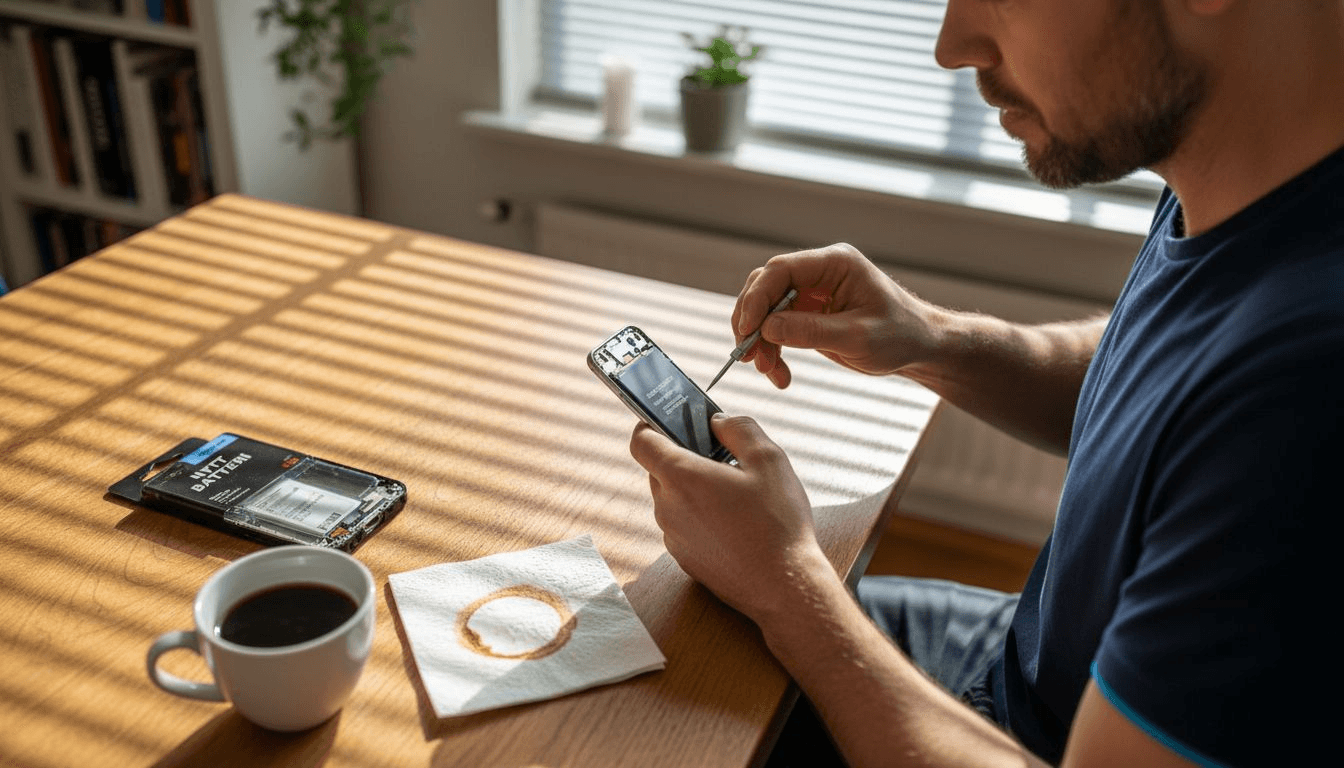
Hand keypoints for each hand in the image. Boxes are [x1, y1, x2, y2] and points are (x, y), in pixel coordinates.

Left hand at [628, 415, 828, 621]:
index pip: (641, 442)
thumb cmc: (777, 523)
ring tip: (734, 494)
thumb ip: (739, 428)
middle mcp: (667, 507)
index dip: (650, 426)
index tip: (668, 422)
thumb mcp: (769, 459)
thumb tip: (719, 421)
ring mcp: (673, 537)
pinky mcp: (684, 559)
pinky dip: (700, 517)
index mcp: (681, 477)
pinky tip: (734, 523)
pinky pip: (683, 526)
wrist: (784, 587)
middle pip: (658, 470)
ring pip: (672, 499)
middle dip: (683, 458)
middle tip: (720, 458)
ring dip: (693, 490)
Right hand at [733, 243, 938, 387]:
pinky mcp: (808, 314)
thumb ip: (811, 331)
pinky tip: (779, 373)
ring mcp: (812, 293)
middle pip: (766, 288)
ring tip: (769, 371)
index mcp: (834, 263)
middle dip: (752, 323)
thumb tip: (767, 328)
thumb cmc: (901, 335)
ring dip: (760, 341)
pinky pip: (776, 328)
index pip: (780, 270)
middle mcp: (819, 273)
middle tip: (750, 356)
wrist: (919, 347)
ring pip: (766, 310)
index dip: (757, 298)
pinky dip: (772, 350)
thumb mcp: (858, 337)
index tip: (747, 329)